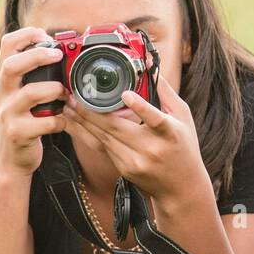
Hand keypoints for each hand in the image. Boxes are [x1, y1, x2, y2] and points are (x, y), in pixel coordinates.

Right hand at [0, 27, 67, 176]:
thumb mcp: (21, 95)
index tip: (44, 35)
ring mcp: (8, 113)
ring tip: (66, 95)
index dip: (25, 35)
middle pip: (11, 66)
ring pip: (30, 93)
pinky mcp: (18, 133)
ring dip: (55, 90)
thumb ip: (33, 75)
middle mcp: (2, 93)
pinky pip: (45, 122)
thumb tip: (61, 51)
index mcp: (6, 80)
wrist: (10, 159)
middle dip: (37, 56)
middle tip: (58, 55)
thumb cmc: (24, 121)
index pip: (6, 47)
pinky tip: (64, 121)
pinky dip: (60, 120)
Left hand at [63, 73, 211, 203]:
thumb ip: (165, 92)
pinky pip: (103, 148)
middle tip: (75, 95)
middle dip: (91, 111)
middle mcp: (151, 149)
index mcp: (170, 134)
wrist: (182, 188)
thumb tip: (150, 66)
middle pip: (117, 128)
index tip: (126, 95)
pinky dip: (89, 134)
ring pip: (104, 138)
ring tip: (70, 105)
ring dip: (84, 121)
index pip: (155, 120)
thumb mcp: (183, 117)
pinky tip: (78, 123)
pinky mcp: (124, 169)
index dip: (140, 107)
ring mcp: (136, 161)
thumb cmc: (184, 147)